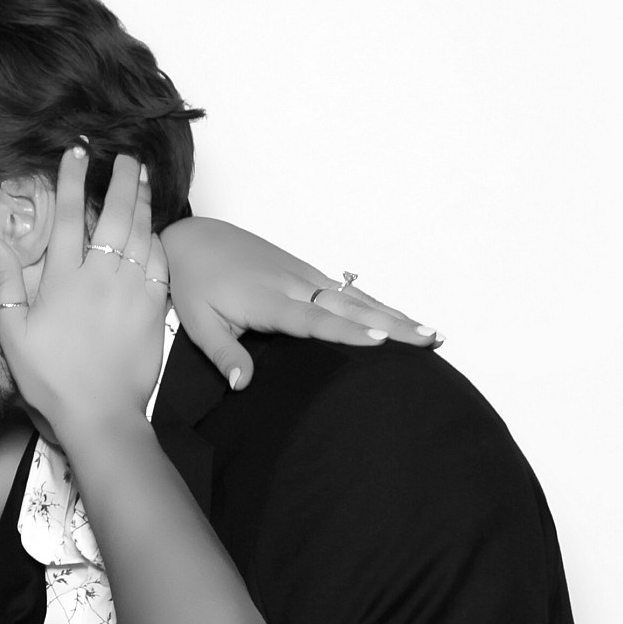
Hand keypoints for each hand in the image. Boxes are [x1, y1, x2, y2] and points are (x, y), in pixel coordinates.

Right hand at [0, 145, 168, 436]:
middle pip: (114, 215)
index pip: (67, 216)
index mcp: (64, 280)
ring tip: (142, 179)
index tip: (77, 153)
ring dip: (142, 202)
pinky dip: (158, 241)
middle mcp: (102, 277)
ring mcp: (133, 291)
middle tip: (125, 157)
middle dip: (120, 181)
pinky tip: (156, 230)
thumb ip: (3, 282)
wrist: (100, 415)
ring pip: (142, 233)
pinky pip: (161, 264)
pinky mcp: (154, 309)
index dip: (72, 180)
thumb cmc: (50, 378)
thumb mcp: (13, 333)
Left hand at [162, 216, 441, 389]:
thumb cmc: (194, 284)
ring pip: (355, 297)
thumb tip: (242, 384)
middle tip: (429, 339)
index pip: (315, 320)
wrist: (192, 239)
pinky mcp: (305, 272)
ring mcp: (303, 276)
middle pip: (349, 307)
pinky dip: (375, 303)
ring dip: (393, 313)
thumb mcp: (198, 323)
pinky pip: (346, 291)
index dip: (347, 331)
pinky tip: (396, 316)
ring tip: (429, 332)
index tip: (381, 340)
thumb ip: (223, 354)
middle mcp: (294, 285)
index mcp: (268, 300)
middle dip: (392, 323)